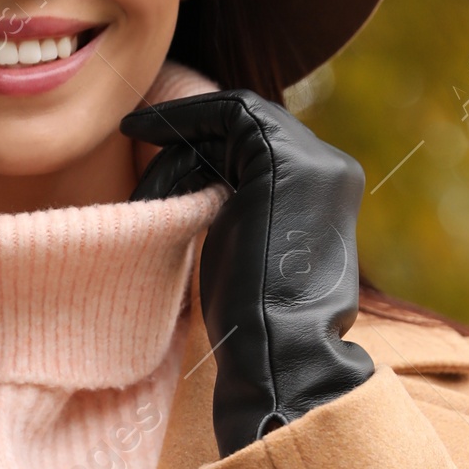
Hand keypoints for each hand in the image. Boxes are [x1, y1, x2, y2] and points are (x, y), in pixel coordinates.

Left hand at [124, 90, 372, 457]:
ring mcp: (316, 162)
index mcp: (327, 197)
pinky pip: (229, 113)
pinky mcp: (287, 159)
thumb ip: (249, 221)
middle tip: (136, 152)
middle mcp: (331, 171)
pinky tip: (143, 129)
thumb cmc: (257, 328)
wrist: (277, 355)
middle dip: (187, 146)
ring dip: (179, 141)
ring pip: (234, 122)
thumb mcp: (253, 260)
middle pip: (247, 132)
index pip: (261, 151)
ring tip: (137, 154)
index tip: (156, 162)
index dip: (205, 149)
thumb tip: (209, 201)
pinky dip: (183, 115)